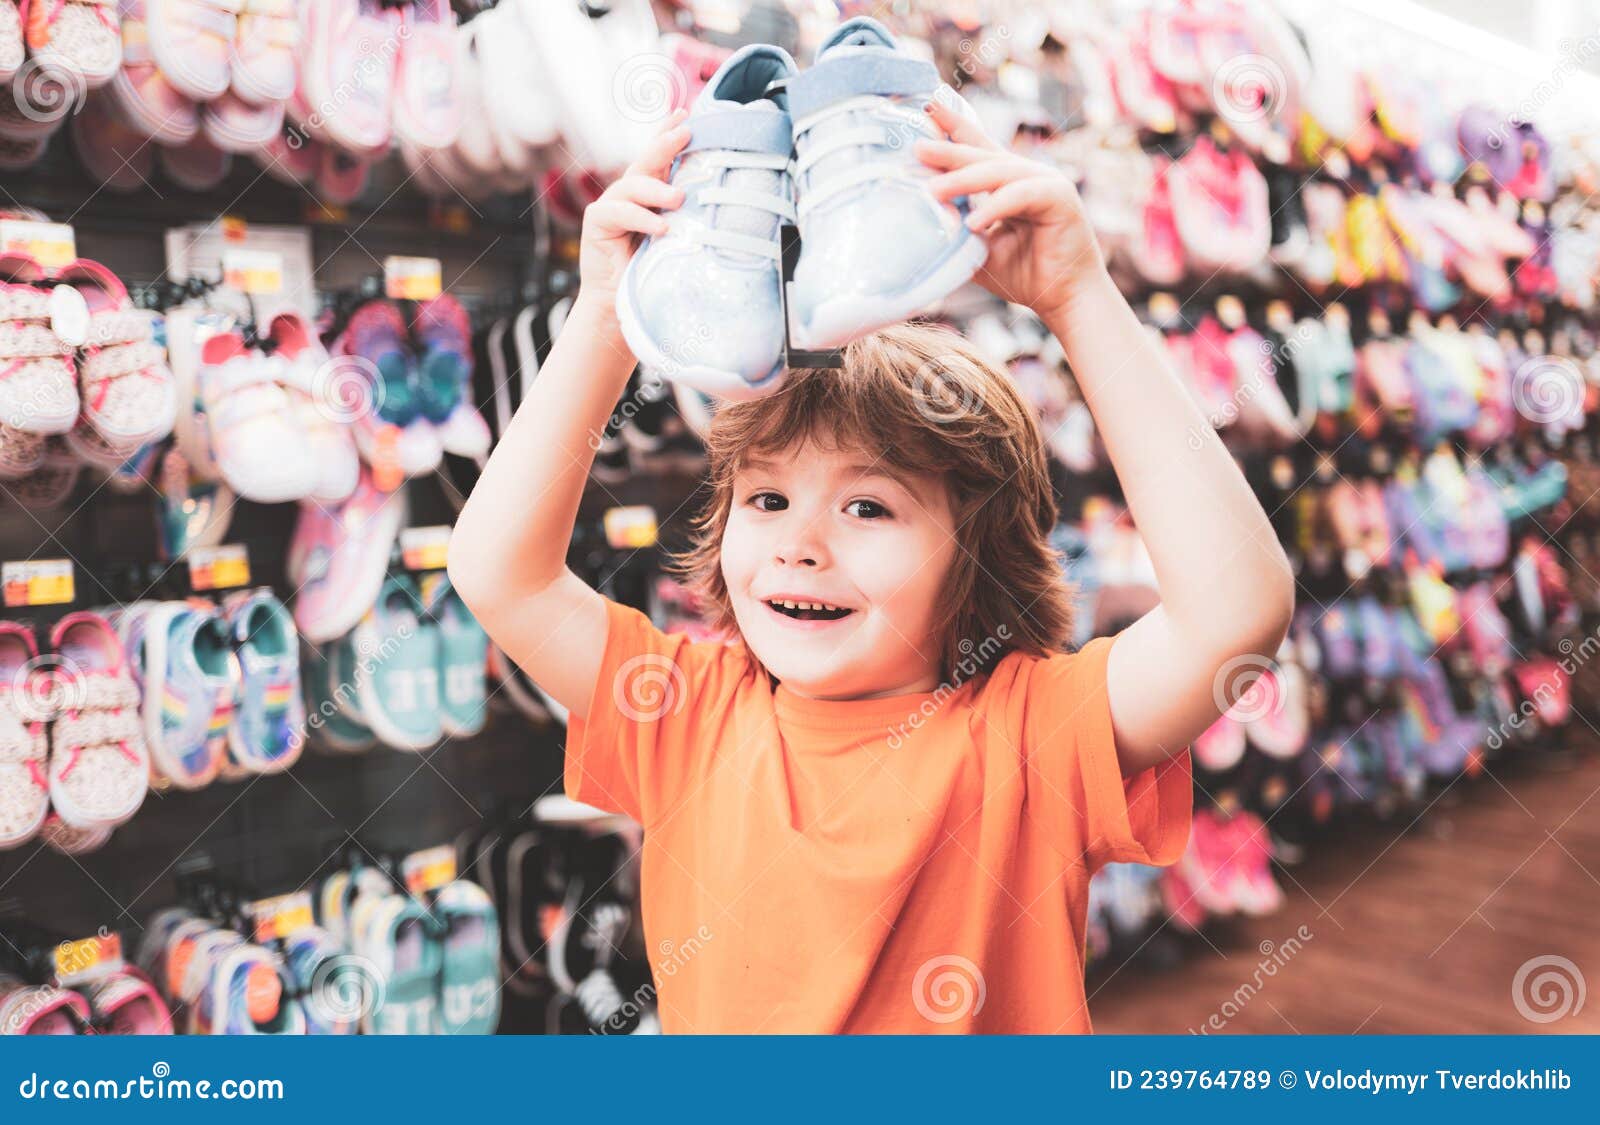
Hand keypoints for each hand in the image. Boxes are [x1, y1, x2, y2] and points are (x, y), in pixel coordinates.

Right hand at [577, 109, 690, 315]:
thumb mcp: (678, 242)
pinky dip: (640, 218)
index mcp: (649, 195)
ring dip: (657, 189)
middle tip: (686, 132)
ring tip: (679, 199)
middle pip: (645, 161)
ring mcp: (610, 206)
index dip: (669, 134)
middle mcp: (629, 195)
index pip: (660, 159)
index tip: (687, 114)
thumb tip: (722, 202)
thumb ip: (687, 219)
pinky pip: (618, 212)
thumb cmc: (652, 275)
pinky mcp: (596, 223)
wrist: (619, 307)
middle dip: (665, 143)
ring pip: (632, 184)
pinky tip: (660, 228)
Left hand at [916, 99, 1105, 320]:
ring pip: (998, 173)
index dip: (953, 128)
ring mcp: (1045, 182)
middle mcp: (1027, 175)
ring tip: (932, 191)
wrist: (1065, 299)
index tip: (926, 108)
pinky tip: (973, 222)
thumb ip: (958, 229)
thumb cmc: (1025, 275)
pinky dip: (995, 207)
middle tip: (918, 146)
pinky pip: (1020, 196)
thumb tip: (921, 217)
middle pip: (982, 155)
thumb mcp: (980, 249)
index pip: (977, 147)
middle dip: (949, 149)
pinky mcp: (1059, 197)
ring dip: (963, 180)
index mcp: (1008, 182)